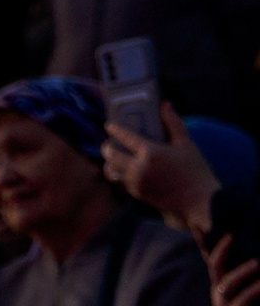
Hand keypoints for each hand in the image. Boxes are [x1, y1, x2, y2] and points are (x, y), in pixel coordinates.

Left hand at [104, 103, 218, 232]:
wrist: (199, 201)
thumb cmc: (195, 171)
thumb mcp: (186, 144)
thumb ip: (173, 123)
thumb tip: (166, 104)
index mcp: (150, 152)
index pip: (124, 136)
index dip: (114, 129)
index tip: (110, 125)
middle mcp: (138, 167)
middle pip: (110, 154)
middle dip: (107, 146)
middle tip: (110, 142)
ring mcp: (135, 182)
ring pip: (111, 170)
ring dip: (110, 162)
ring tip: (114, 157)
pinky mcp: (136, 193)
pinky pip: (120, 181)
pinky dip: (119, 174)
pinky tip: (125, 170)